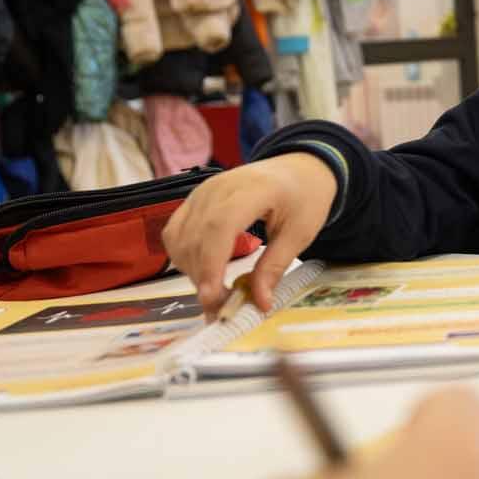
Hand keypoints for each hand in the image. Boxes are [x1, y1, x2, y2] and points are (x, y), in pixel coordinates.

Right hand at [161, 153, 338, 316]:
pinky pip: (175, 232)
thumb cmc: (303, 197)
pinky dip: (183, 256)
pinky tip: (205, 270)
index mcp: (252, 189)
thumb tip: (259, 303)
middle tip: (220, 309)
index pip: (219, 226)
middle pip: (196, 237)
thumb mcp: (300, 233)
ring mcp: (202, 191)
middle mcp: (218, 187)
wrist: (298, 169)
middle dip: (203, 278)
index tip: (214, 298)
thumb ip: (275, 267)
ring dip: (192, 270)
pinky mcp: (193, 199)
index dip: (211, 264)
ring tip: (217, 291)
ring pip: (180, 238)